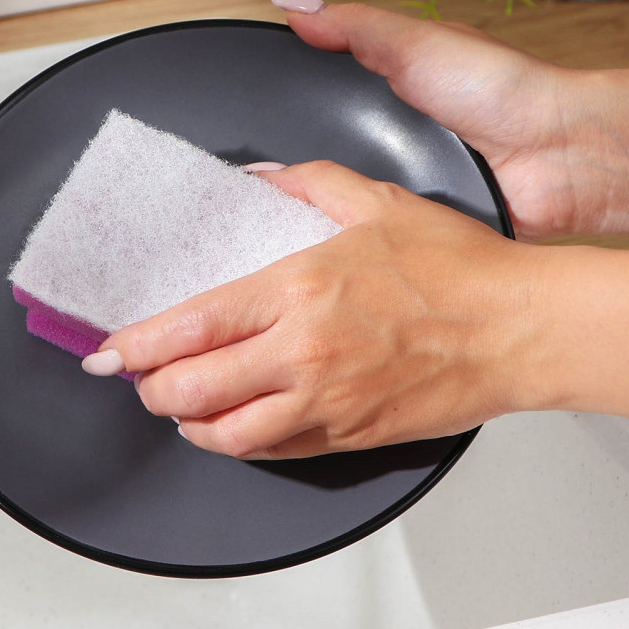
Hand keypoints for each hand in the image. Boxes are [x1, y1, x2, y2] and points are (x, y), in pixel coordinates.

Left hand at [99, 160, 539, 459]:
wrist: (520, 327)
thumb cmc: (457, 269)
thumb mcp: (377, 202)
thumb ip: (309, 181)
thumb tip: (263, 175)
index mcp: (298, 289)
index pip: (190, 327)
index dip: (137, 345)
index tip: (109, 350)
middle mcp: (302, 353)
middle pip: (192, 389)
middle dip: (150, 388)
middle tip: (140, 378)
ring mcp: (325, 402)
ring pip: (226, 434)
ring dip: (190, 424)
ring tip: (181, 407)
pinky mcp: (350, 435)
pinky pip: (276, 453)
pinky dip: (242, 444)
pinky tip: (237, 426)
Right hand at [270, 0, 628, 239]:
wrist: (556, 158)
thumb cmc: (503, 90)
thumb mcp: (415, 43)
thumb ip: (352, 26)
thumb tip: (290, 3)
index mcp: (391, 83)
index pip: (321, 86)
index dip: (284, 95)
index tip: (238, 107)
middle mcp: (394, 132)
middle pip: (324, 143)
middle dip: (290, 158)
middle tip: (241, 173)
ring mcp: (404, 176)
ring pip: (343, 187)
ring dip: (320, 195)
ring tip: (270, 206)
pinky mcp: (416, 217)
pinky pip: (372, 222)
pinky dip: (353, 224)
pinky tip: (322, 230)